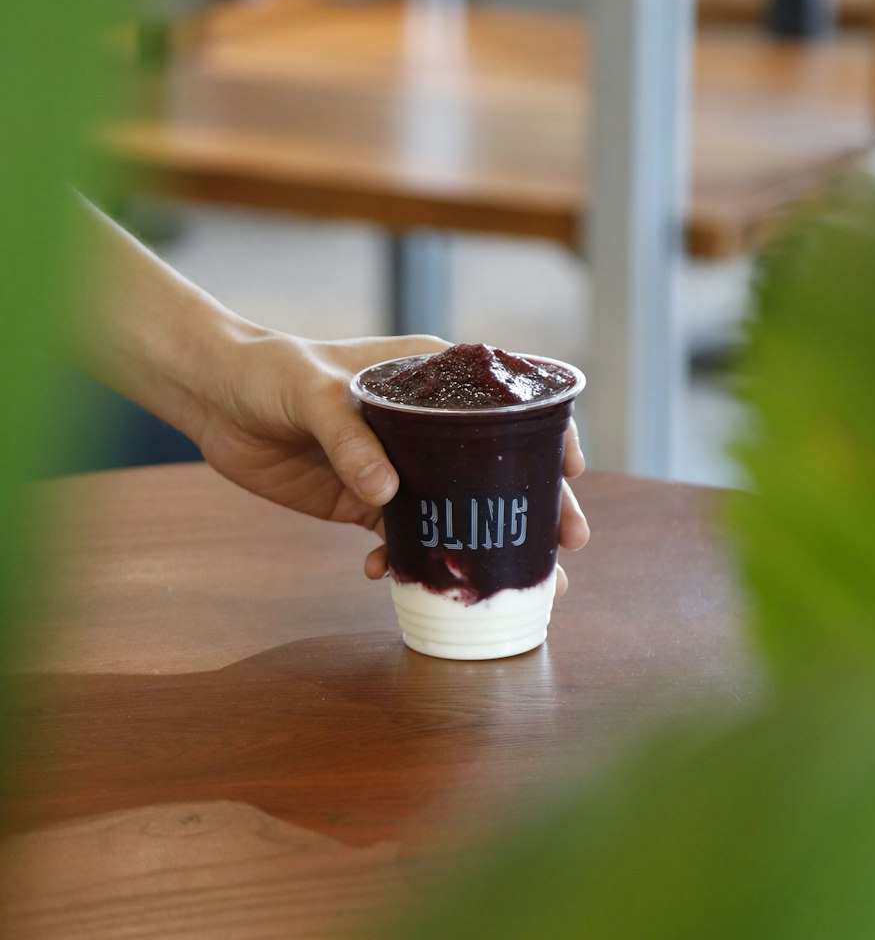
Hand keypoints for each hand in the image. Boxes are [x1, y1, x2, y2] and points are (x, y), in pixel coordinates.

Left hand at [194, 330, 588, 591]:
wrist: (215, 398)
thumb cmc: (270, 370)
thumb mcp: (313, 391)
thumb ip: (350, 437)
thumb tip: (388, 495)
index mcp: (431, 380)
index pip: (506, 405)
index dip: (548, 436)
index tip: (573, 472)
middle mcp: (425, 425)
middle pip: (494, 467)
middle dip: (532, 507)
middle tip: (568, 547)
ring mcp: (399, 465)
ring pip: (455, 509)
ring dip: (480, 546)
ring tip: (510, 588)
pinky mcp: (365, 499)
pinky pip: (399, 535)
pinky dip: (403, 560)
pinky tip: (388, 576)